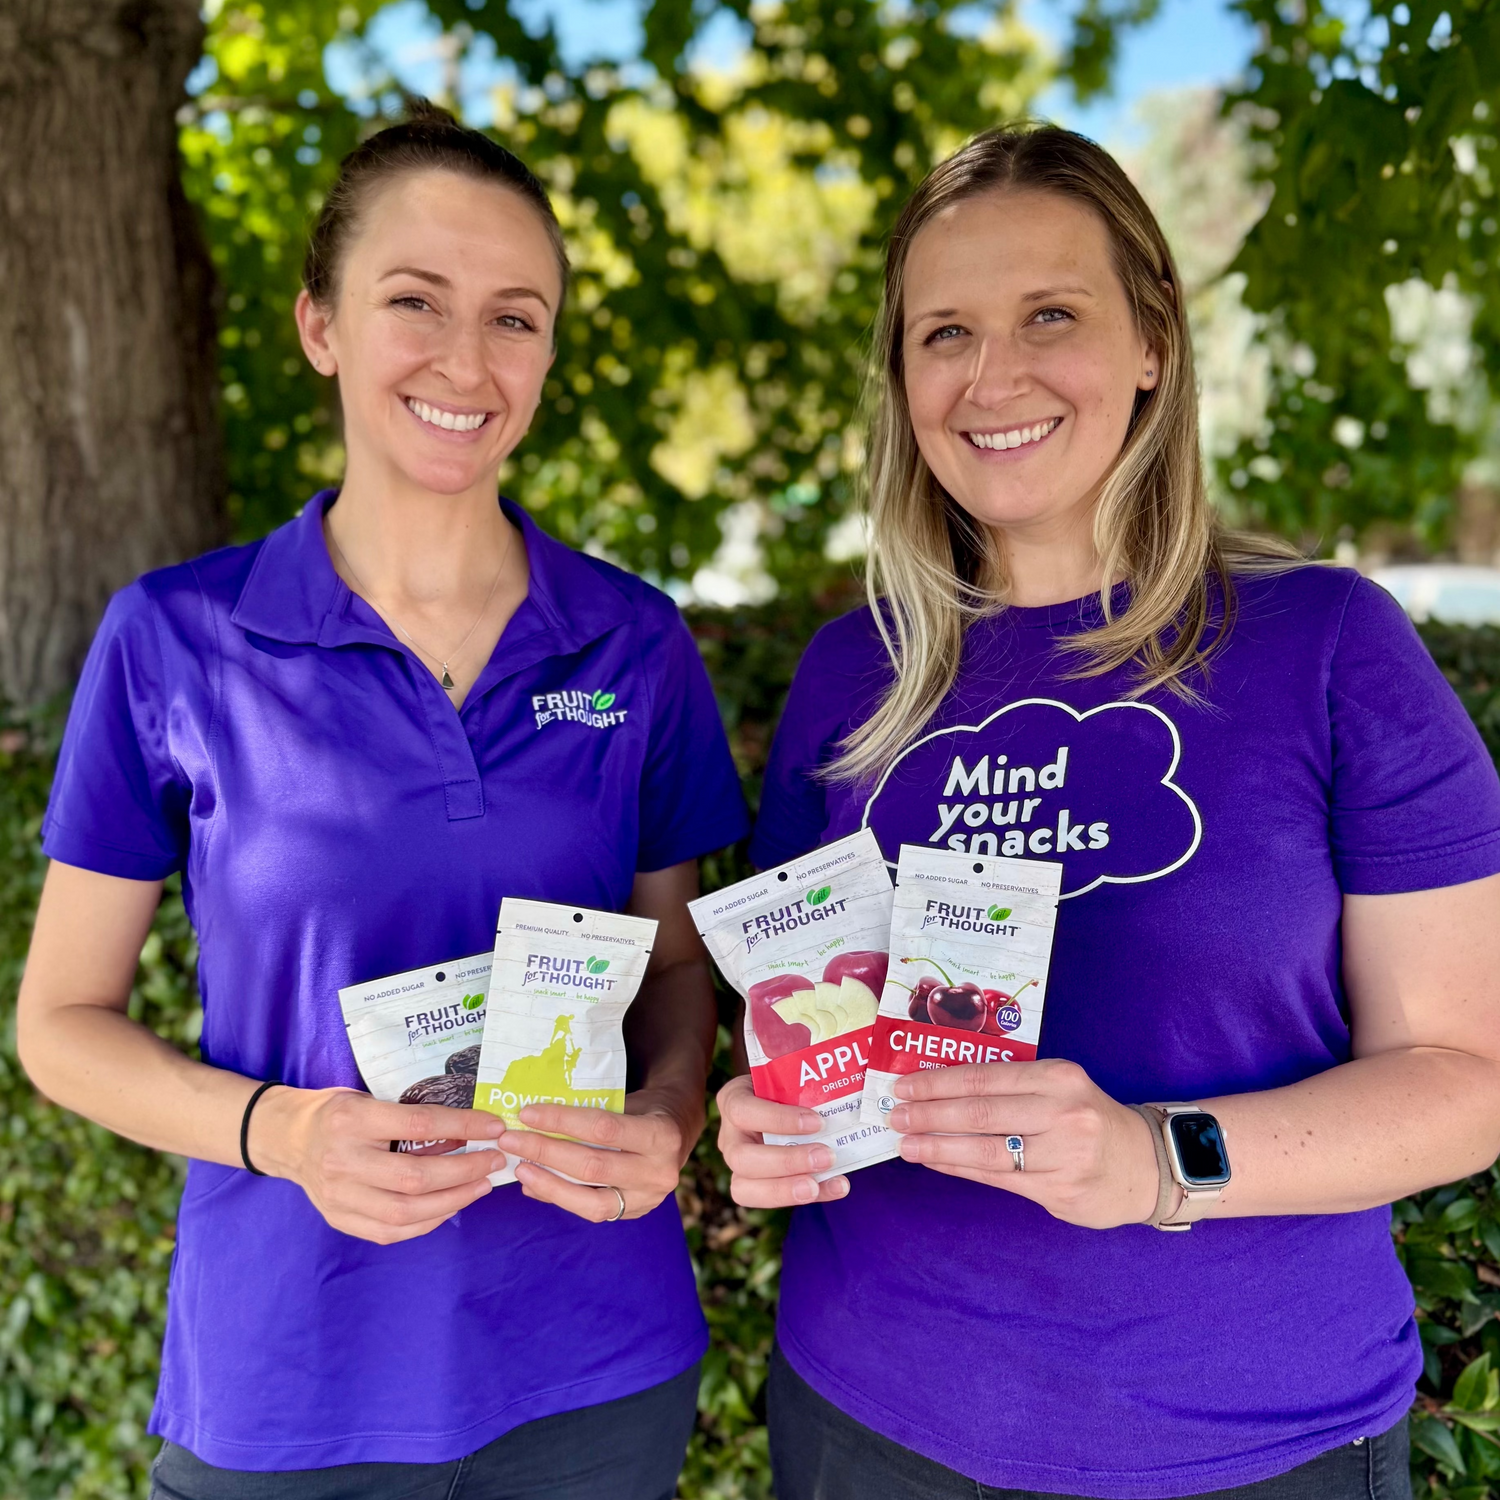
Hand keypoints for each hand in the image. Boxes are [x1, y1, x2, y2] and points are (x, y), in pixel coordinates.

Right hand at [253, 1085, 507, 1244]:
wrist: (286, 1138)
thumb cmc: (336, 1112)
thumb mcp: (368, 1098)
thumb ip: (408, 1113)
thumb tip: (468, 1126)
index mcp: (353, 1119)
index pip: (419, 1124)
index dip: (463, 1125)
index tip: (494, 1127)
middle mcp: (343, 1160)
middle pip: (415, 1177)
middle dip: (465, 1171)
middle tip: (495, 1160)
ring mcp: (338, 1196)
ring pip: (405, 1212)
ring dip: (453, 1201)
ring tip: (481, 1185)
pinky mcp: (338, 1219)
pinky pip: (390, 1231)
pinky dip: (427, 1222)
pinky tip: (450, 1206)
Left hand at [502, 1085, 694, 1222]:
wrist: (679, 1133)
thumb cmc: (646, 1108)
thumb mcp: (630, 1100)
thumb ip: (593, 1113)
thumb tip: (536, 1118)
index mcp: (661, 1135)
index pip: (603, 1128)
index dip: (561, 1121)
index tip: (528, 1113)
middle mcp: (658, 1172)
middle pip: (592, 1166)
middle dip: (546, 1152)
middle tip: (510, 1140)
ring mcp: (647, 1199)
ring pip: (590, 1201)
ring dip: (548, 1184)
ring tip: (519, 1169)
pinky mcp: (633, 1214)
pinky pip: (591, 1211)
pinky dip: (560, 1198)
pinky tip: (534, 1185)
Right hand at [716, 1074, 849, 1208]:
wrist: (792, 1102)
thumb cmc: (791, 1085)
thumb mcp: (792, 1074)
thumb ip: (806, 1080)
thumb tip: (845, 1081)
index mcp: (733, 1099)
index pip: (742, 1110)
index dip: (777, 1119)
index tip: (816, 1122)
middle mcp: (730, 1135)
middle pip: (740, 1158)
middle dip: (785, 1162)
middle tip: (826, 1157)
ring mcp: (738, 1165)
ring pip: (744, 1188)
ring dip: (787, 1189)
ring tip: (821, 1184)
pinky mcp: (754, 1187)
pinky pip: (772, 1201)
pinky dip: (811, 1194)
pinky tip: (837, 1186)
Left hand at [888, 1059, 1157, 1228]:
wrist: (1145, 1164)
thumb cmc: (1088, 1118)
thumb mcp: (1060, 1087)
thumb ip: (1012, 1086)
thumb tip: (942, 1087)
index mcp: (1057, 1077)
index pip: (985, 1077)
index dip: (939, 1082)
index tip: (904, 1084)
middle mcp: (1061, 1113)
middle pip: (980, 1113)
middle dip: (930, 1114)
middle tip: (895, 1114)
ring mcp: (1062, 1155)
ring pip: (985, 1150)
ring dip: (937, 1146)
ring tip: (906, 1143)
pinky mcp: (1058, 1190)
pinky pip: (997, 1177)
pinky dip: (960, 1168)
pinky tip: (936, 1161)